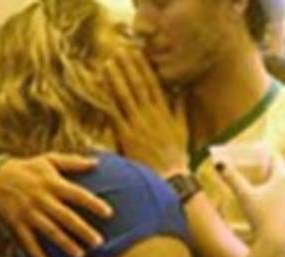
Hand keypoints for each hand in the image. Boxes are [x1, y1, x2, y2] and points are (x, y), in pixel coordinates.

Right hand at [0, 154, 112, 256]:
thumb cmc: (28, 168)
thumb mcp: (49, 159)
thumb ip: (73, 162)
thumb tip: (97, 162)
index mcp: (52, 183)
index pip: (77, 194)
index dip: (93, 203)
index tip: (109, 213)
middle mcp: (42, 199)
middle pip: (66, 217)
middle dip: (82, 230)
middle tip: (98, 242)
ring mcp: (29, 212)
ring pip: (50, 231)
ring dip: (65, 244)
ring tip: (80, 255)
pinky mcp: (17, 223)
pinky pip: (27, 241)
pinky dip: (36, 254)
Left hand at [106, 47, 188, 176]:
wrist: (171, 177)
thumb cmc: (176, 156)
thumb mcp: (183, 130)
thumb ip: (180, 109)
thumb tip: (182, 92)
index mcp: (164, 111)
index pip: (153, 84)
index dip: (143, 67)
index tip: (136, 52)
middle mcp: (151, 114)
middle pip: (138, 85)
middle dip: (128, 67)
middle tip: (118, 50)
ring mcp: (138, 124)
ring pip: (126, 96)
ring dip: (116, 78)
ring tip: (107, 64)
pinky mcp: (127, 136)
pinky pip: (116, 115)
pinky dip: (108, 101)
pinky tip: (101, 90)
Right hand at [215, 154, 284, 250]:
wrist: (278, 244)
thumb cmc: (261, 217)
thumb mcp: (244, 196)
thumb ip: (232, 179)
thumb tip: (218, 163)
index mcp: (283, 178)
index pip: (277, 158)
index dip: (266, 155)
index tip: (256, 155)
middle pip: (282, 173)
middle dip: (269, 171)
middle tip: (255, 172)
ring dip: (275, 187)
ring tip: (261, 190)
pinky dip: (279, 202)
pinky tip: (270, 208)